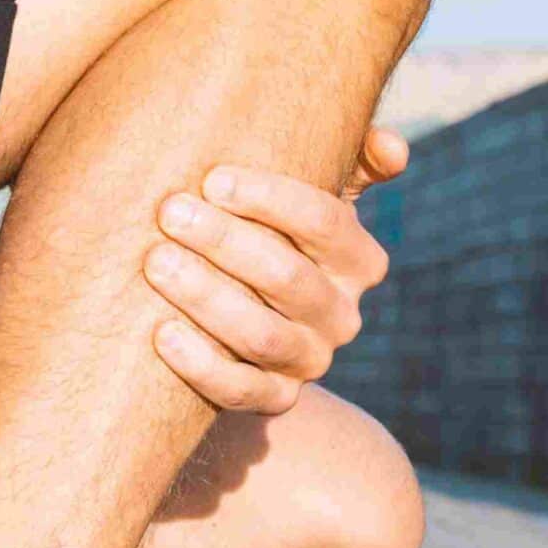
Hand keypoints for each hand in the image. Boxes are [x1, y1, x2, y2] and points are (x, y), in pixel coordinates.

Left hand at [142, 125, 406, 413]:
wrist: (239, 319)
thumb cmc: (268, 232)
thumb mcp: (309, 193)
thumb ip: (349, 158)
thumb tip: (391, 148)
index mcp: (358, 260)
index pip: (324, 223)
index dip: (269, 199)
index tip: (212, 179)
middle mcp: (342, 315)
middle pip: (286, 278)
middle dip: (223, 241)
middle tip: (169, 212)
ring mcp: (309, 361)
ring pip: (261, 335)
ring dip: (205, 297)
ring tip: (156, 262)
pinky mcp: (274, 399)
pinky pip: (239, 389)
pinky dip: (200, 364)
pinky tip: (161, 332)